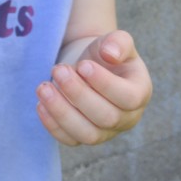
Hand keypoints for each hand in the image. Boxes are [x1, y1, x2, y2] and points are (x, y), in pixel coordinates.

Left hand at [36, 30, 151, 145]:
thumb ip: (118, 42)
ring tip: (43, 88)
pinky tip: (40, 104)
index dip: (104, 84)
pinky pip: (69, 139)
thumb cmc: (104, 54)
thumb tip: (110, 54)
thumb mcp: (114, 40)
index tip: (83, 65)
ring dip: (62, 112)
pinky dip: (53, 125)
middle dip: (78, 94)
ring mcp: (105, 132)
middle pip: (106, 117)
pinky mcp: (82, 136)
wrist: (88, 65)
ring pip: (87, 134)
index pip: (128, 98)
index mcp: (139, 93)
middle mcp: (126, 118)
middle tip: (58, 70)